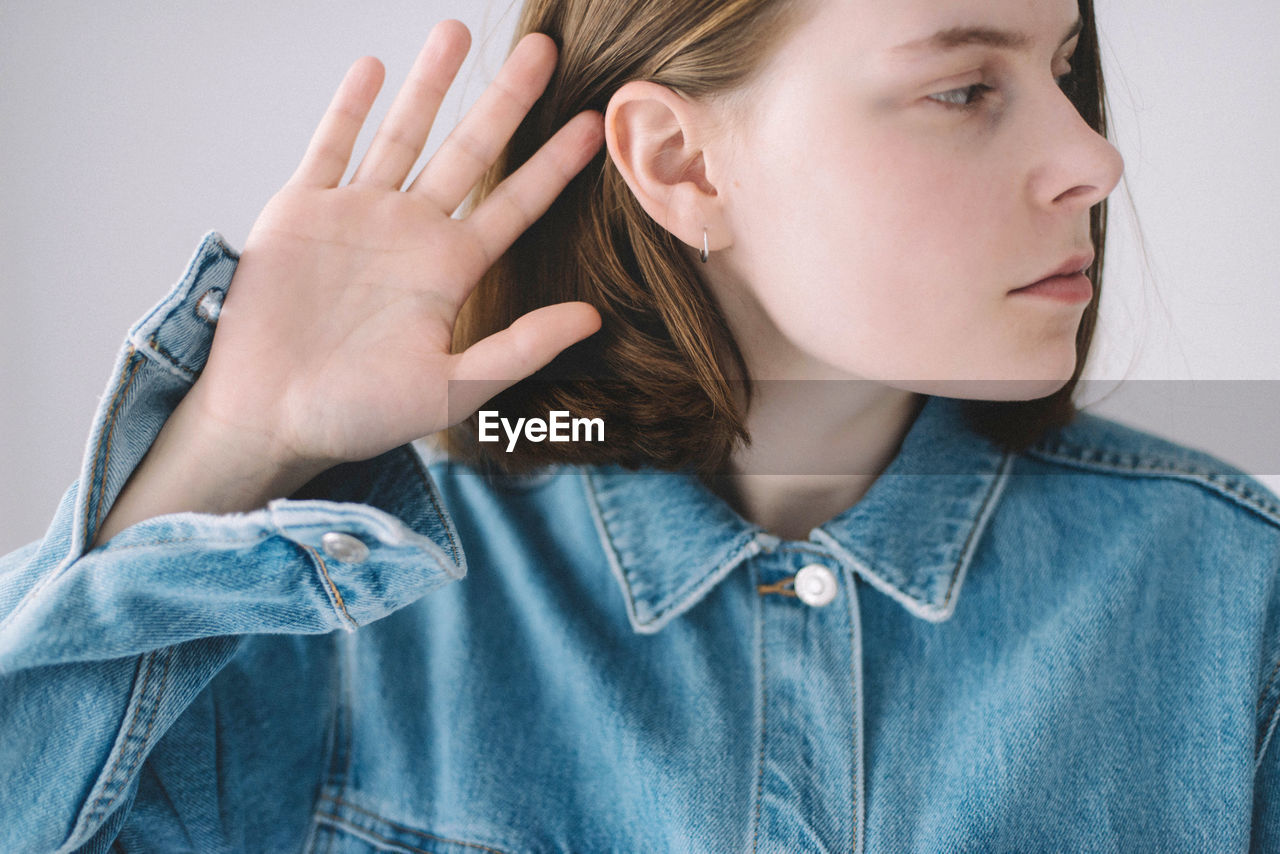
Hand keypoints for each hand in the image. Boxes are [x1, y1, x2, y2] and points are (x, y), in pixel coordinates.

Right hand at [189, 19, 604, 472]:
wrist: (269, 416)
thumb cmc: (358, 414)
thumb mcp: (451, 388)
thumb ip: (519, 349)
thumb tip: (592, 318)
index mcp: (450, 271)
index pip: (516, 205)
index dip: (554, 165)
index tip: (593, 123)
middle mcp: (411, 233)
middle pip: (470, 151)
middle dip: (506, 100)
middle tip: (544, 50)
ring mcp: (357, 214)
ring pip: (403, 133)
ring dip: (430, 85)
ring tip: (456, 32)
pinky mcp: (302, 209)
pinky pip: (331, 145)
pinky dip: (351, 107)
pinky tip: (374, 67)